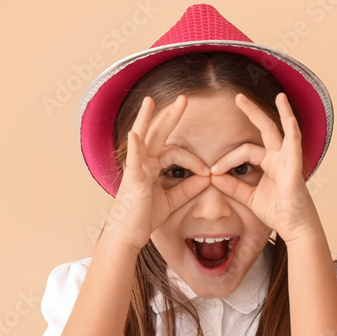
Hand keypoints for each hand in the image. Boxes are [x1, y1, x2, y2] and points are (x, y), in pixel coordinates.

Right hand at [103, 95, 210, 251]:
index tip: (207, 173)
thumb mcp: (172, 200)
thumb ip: (188, 188)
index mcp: (151, 166)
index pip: (174, 152)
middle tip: (184, 99)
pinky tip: (135, 134)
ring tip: (150, 101)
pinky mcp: (133, 179)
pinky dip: (135, 146)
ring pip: (142, 139)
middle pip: (158, 134)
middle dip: (170, 116)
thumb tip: (207, 178)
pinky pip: (133, 160)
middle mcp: (142, 163)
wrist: (129, 236)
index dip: (193, 160)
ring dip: (147, 118)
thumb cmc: (145, 218)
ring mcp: (135, 169)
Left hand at [209, 93, 317, 242]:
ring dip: (283, 112)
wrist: (295, 229)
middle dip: (252, 112)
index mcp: (270, 164)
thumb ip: (233, 186)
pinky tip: (291, 120)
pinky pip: (295, 147)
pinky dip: (293, 132)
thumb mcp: (249, 198)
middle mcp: (280, 158)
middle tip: (238, 97)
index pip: (245, 151)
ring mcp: (289, 162)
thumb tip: (213, 177)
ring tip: (280, 96)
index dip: (226, 159)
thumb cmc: (278, 213)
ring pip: (284, 131)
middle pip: (265, 129)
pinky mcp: (295, 169)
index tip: (211, 172)